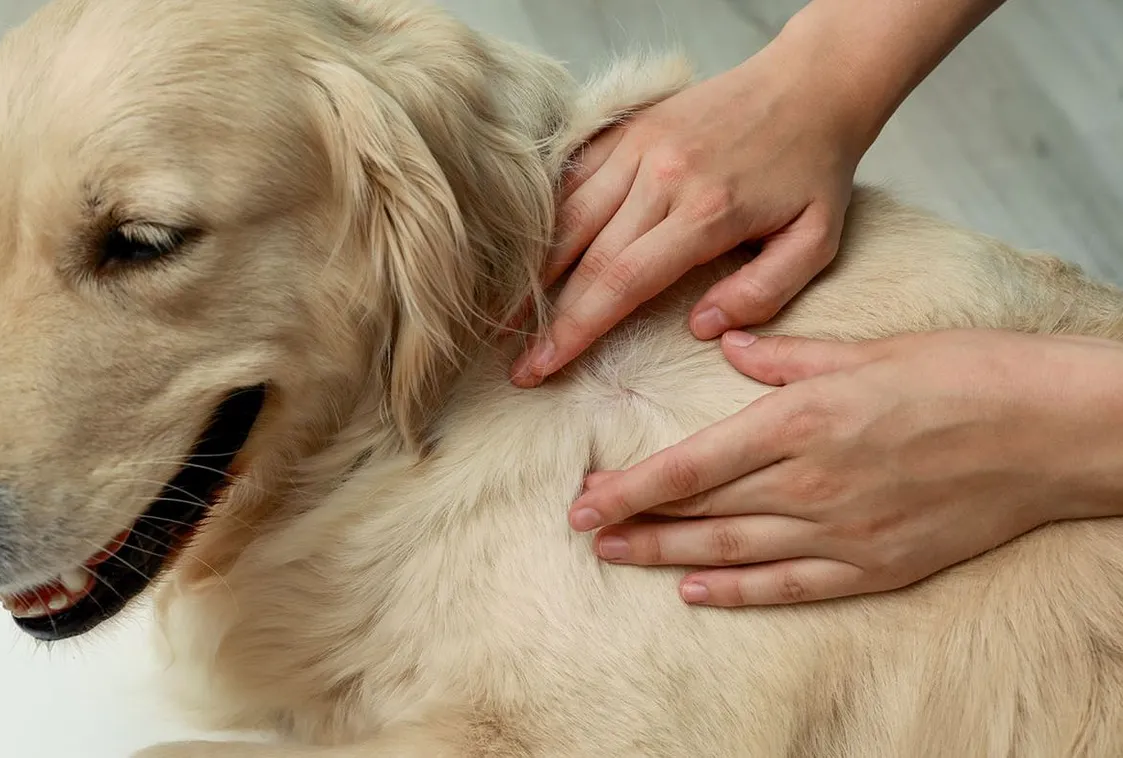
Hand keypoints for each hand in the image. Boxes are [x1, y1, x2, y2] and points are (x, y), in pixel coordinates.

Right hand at [510, 0, 1007, 387]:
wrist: (812, 83)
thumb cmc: (815, 169)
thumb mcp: (817, 241)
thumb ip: (764, 291)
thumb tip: (702, 327)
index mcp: (706, 211)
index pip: (621, 282)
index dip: (576, 330)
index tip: (543, 367)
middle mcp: (661, 176)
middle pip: (584, 257)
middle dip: (545, 317)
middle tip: (517, 363)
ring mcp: (638, 146)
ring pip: (567, 216)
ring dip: (532, 271)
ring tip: (505, 316)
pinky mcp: (628, 128)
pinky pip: (573, 178)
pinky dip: (546, 219)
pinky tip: (529, 256)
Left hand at [568, 329, 1122, 606]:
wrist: (1049, 431)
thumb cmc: (962, 375)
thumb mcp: (866, 349)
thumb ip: (785, 357)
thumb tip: (728, 343)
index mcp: (802, 421)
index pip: (692, 464)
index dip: (631, 487)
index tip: (583, 500)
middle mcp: (811, 483)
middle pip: (702, 510)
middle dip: (636, 520)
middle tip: (584, 528)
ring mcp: (842, 532)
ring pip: (733, 551)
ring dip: (668, 555)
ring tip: (619, 556)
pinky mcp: (875, 566)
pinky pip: (791, 586)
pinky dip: (739, 590)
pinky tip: (696, 590)